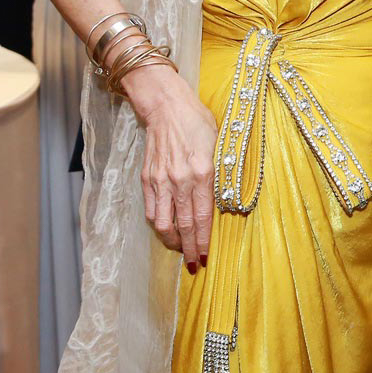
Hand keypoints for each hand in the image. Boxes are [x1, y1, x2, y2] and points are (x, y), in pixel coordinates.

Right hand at [130, 65, 218, 268]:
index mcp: (201, 173)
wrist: (166, 108)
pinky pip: (151, 210)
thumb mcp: (219, 146)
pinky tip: (166, 230)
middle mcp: (179, 181)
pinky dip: (158, 225)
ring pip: (162, 223)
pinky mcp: (147, 179)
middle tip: (194, 265)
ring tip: (180, 250)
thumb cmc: (198, 123)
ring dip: (172, 241)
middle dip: (189, 249)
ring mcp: (160, 181)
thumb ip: (220, 175)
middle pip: (183, 225)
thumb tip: (224, 201)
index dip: (203, 241)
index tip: (206, 258)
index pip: (202, 217)